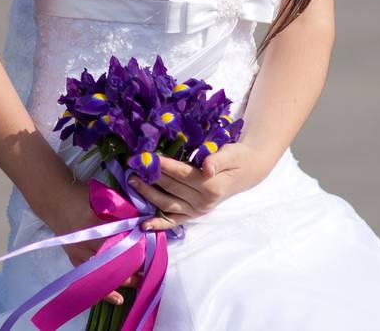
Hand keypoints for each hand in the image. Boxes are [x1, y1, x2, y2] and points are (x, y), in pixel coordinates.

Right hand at [35, 182, 137, 306]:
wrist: (54, 198)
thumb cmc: (81, 194)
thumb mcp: (103, 197)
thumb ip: (123, 210)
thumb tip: (144, 224)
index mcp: (95, 221)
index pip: (122, 239)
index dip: (138, 247)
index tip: (152, 251)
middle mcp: (86, 239)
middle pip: (115, 258)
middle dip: (134, 265)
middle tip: (149, 270)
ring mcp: (79, 251)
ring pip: (105, 271)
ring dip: (124, 278)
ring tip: (139, 283)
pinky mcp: (74, 257)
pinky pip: (90, 277)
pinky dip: (104, 289)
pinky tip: (118, 298)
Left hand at [128, 145, 269, 231]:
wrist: (247, 172)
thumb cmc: (238, 159)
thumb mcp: (232, 154)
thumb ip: (218, 160)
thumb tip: (206, 167)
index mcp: (212, 186)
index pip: (181, 174)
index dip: (163, 165)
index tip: (146, 156)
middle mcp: (204, 202)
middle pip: (171, 187)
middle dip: (151, 177)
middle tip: (132, 165)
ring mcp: (198, 211)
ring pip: (168, 204)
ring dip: (148, 194)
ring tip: (132, 182)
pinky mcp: (193, 215)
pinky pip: (174, 221)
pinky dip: (159, 224)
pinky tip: (144, 225)